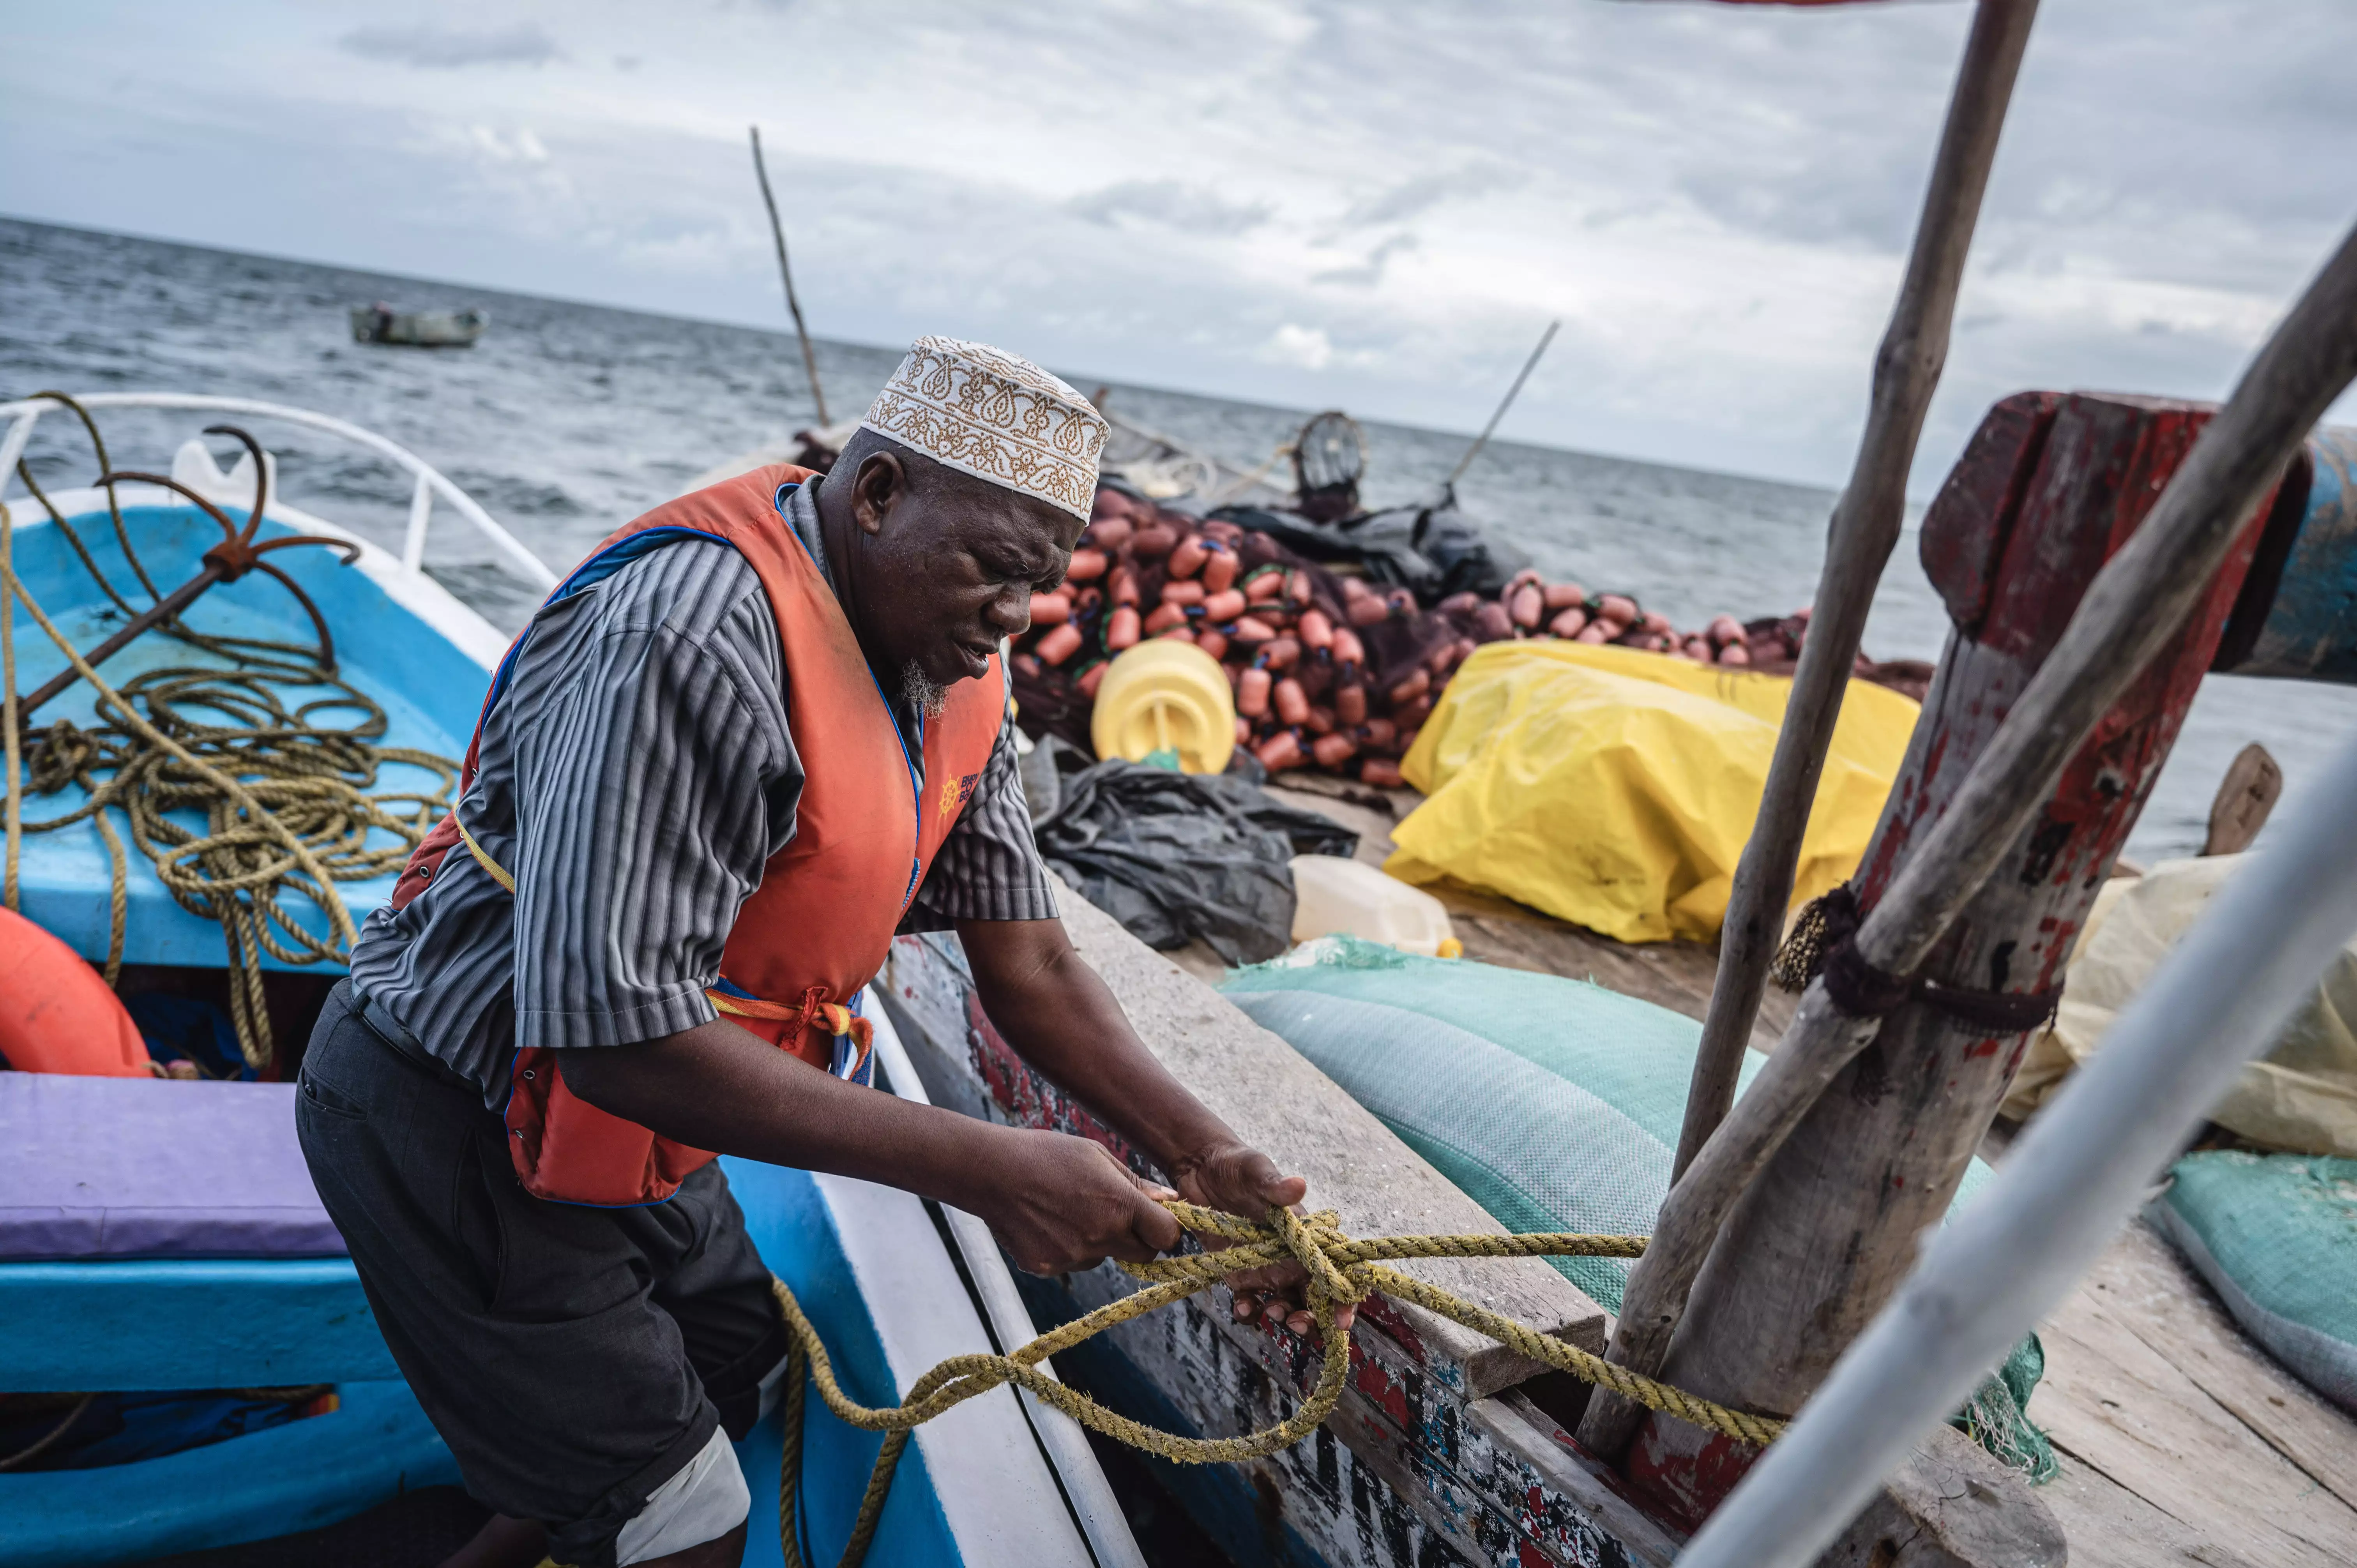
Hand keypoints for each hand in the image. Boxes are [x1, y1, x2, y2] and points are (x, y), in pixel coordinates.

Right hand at [967, 1128, 1182, 1275]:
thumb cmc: (1047, 1154)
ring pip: (1103, 1258)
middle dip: (1138, 1239)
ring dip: (1098, 1241)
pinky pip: (1072, 1263)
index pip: (1167, 1236)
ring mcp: (1073, 1257)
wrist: (991, 1172)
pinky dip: (1067, 1248)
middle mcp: (1101, 1237)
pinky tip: (1048, 1222)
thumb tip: (1169, 1200)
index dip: (1167, 1230)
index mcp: (1119, 1205)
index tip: (1158, 1221)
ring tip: (1068, 1209)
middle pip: (1142, 1255)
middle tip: (1116, 1216)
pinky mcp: (1047, 1268)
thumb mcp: (1097, 1156)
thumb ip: (1135, 1183)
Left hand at [1168, 1141, 1355, 1338]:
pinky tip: (1242, 1307)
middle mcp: (1291, 1257)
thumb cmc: (1238, 1166)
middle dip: (1314, 1318)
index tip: (1342, 1318)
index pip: (1335, 1268)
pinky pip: (1251, 1303)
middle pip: (1315, 1297)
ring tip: (1272, 1312)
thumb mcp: (1255, 1170)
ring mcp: (1267, 1269)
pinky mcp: (1240, 1276)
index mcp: (1305, 1235)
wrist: (1202, 1170)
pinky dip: (1249, 1312)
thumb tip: (1299, 1185)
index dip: (1344, 1296)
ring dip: (1285, 1317)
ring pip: (1287, 1305)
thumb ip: (1275, 1184)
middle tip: (1298, 1322)